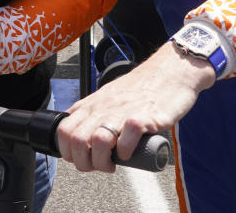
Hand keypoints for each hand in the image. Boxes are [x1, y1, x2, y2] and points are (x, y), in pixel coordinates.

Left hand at [57, 44, 213, 172]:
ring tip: (112, 164)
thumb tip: (85, 136)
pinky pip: (126, 140)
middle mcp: (104, 107)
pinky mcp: (143, 117)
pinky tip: (129, 153)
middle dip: (84, 162)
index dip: (68, 152)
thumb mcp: (109, 96)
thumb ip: (96, 112)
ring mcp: (122, 112)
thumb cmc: (143, 86)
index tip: (81, 159)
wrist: (172, 71)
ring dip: (102, 162)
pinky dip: (125, 153)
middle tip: (98, 165)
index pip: (64, 130)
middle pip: (77, 140)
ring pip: (97, 141)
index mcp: (93, 104)